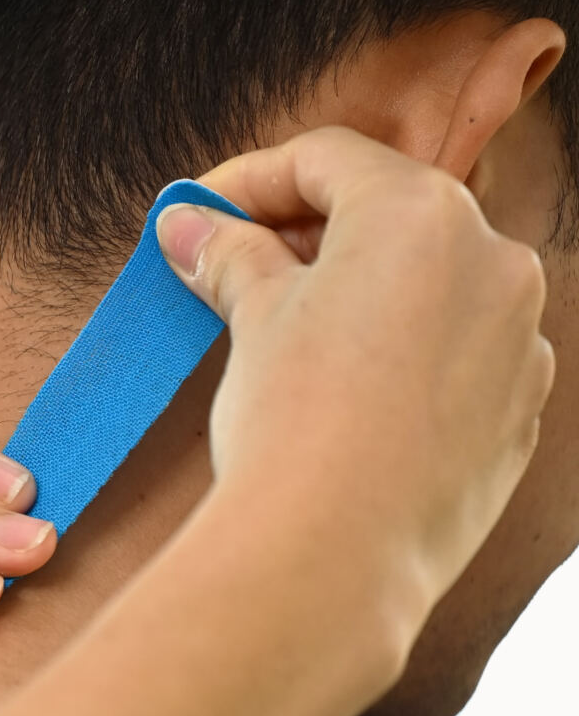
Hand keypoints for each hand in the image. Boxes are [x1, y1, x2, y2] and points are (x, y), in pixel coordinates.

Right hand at [161, 126, 554, 633]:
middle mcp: (493, 260)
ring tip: (284, 337)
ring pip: (431, 286)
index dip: (248, 181)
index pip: (327, 159)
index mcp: (422, 214)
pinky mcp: (521, 408)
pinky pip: (458, 354)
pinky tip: (342, 396)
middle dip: (305, 235)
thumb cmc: (293, 424)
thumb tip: (194, 229)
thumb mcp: (250, 321)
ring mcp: (520, 338)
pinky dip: (400, 354)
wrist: (335, 555)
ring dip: (359, 294)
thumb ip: (232, 258)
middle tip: (229, 269)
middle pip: (388, 214)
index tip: (197, 216)